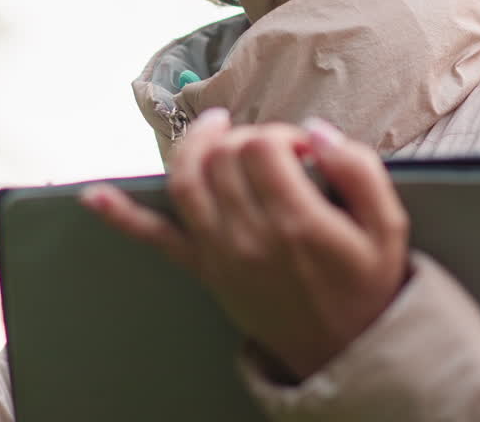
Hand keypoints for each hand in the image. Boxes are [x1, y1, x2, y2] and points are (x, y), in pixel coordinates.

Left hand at [81, 108, 408, 379]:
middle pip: (223, 158)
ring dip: (192, 147)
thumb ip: (359, 171)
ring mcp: (220, 253)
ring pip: (186, 182)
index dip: (281, 134)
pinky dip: (121, 216)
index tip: (301, 148)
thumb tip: (318, 132)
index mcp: (298, 222)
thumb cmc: (366, 284)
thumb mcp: (388, 228)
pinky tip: (92, 196)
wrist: (345, 350)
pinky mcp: (204, 269)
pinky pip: (156, 239)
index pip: (263, 147)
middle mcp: (250, 236)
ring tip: (213, 130)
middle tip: (270, 147)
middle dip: (244, 137)